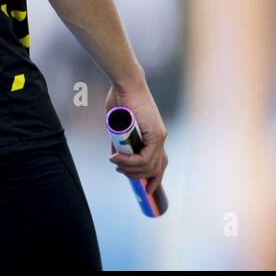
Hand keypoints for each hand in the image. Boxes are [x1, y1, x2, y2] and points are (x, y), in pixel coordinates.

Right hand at [105, 81, 168, 196]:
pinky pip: (145, 158)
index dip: (155, 179)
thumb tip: (116, 158)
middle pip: (155, 168)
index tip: (148, 190)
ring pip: (149, 166)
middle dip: (137, 176)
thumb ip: (119, 144)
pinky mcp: (156, 134)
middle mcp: (160, 138)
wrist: (126, 84)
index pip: (160, 163)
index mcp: (154, 136)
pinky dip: (130, 161)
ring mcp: (160, 136)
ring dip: (130, 169)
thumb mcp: (118, 129)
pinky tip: (117, 158)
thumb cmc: (120, 101)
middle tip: (119, 170)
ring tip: (115, 162)